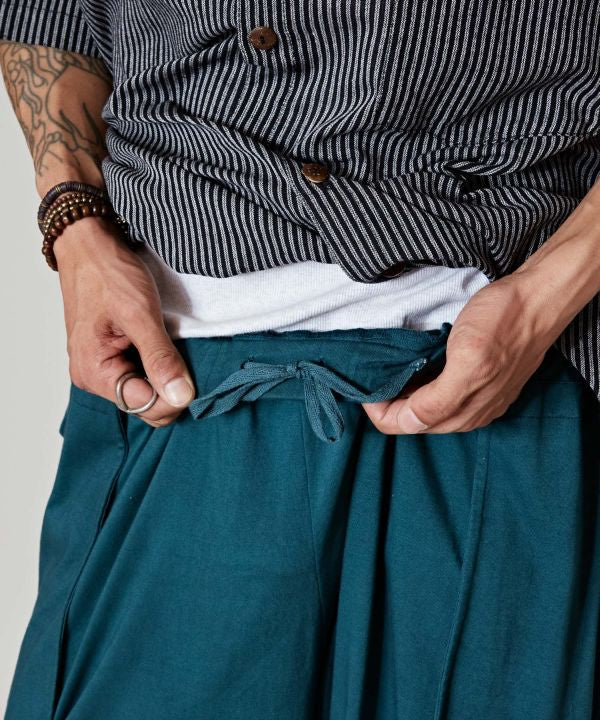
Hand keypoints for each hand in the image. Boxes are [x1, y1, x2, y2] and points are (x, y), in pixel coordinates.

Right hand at [54, 217, 195, 426]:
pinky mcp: (111, 356)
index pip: (144, 407)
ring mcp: (101, 367)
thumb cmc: (108, 273)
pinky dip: (158, 364)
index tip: (191, 371)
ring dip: (166, 374)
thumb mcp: (140, 313)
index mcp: (94, 372)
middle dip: (170, 388)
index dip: (174, 395)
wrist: (90, 245)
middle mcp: (93, 376)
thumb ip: (160, 358)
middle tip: (184, 355)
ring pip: (146, 391)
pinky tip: (162, 344)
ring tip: (170, 344)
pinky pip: (141, 374)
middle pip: (145, 405)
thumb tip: (181, 396)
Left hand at [362, 177, 599, 434]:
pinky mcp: (482, 385)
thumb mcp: (467, 358)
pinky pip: (441, 396)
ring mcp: (477, 401)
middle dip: (386, 403)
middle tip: (368, 375)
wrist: (538, 299)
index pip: (402, 424)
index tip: (361, 382)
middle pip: (412, 421)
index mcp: (463, 412)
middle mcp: (469, 414)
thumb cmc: (503, 322)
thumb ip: (439, 399)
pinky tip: (414, 369)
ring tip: (387, 371)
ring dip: (403, 395)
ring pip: (426, 410)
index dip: (377, 407)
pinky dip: (420, 386)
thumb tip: (409, 423)